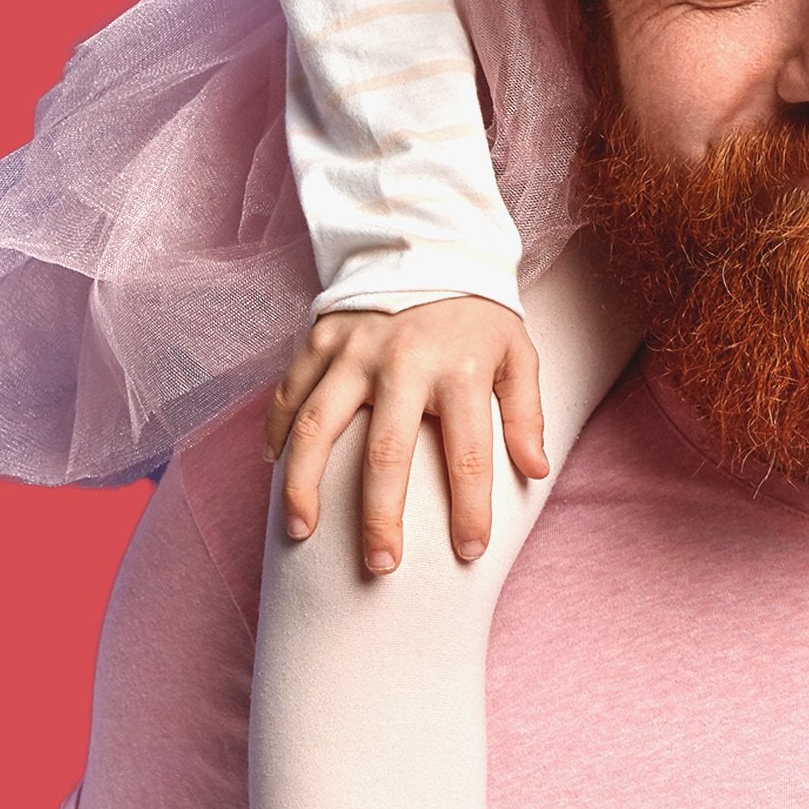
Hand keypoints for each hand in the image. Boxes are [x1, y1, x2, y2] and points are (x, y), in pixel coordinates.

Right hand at [274, 300, 548, 572]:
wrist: (428, 241)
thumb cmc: (477, 313)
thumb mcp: (518, 352)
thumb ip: (525, 413)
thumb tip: (535, 472)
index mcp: (458, 368)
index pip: (469, 453)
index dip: (471, 508)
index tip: (471, 552)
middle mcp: (402, 361)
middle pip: (385, 452)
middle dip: (381, 517)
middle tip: (381, 566)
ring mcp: (354, 350)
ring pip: (317, 426)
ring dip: (304, 485)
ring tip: (301, 532)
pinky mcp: (320, 338)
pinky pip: (289, 393)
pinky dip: (276, 433)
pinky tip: (274, 471)